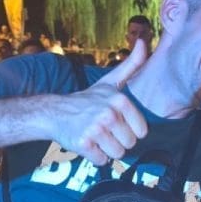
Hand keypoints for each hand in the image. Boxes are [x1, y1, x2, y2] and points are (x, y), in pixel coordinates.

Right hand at [53, 39, 149, 163]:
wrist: (55, 112)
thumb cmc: (88, 100)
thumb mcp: (111, 82)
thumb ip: (132, 64)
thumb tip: (145, 41)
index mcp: (120, 101)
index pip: (141, 131)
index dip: (130, 131)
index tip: (117, 123)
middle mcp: (108, 114)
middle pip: (130, 144)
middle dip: (119, 142)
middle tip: (104, 131)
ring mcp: (95, 129)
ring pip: (117, 154)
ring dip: (107, 150)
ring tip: (97, 137)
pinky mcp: (83, 143)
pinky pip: (101, 160)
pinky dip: (95, 156)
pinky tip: (88, 143)